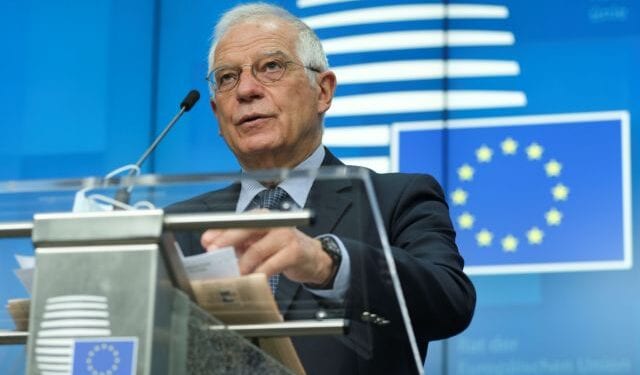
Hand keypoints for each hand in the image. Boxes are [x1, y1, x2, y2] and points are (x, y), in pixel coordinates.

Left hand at [201, 227, 333, 284]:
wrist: (312, 258)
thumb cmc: (281, 249)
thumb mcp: (259, 242)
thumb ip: (239, 243)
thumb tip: (214, 248)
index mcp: (262, 217)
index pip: (238, 221)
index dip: (221, 231)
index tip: (206, 242)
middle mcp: (274, 222)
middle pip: (245, 229)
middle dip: (226, 242)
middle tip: (213, 254)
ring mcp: (285, 236)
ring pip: (256, 250)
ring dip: (242, 265)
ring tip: (234, 274)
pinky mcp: (294, 252)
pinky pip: (270, 265)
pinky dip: (259, 273)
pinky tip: (253, 279)